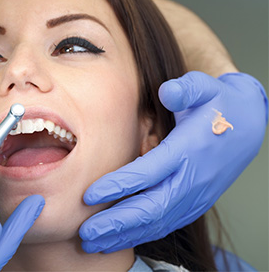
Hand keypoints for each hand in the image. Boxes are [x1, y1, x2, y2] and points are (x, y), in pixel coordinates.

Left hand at [79, 71, 267, 252]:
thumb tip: (168, 92)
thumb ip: (187, 89)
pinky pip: (164, 225)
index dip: (119, 185)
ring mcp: (194, 197)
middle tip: (84, 232)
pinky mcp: (193, 205)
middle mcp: (191, 180)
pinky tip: (115, 240)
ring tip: (92, 243)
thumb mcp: (206, 88)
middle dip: (116, 222)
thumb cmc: (217, 107)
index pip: (150, 172)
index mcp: (188, 150)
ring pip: (156, 223)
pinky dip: (139, 235)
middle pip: (151, 208)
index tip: (89, 196)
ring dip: (123, 235)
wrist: (246, 129)